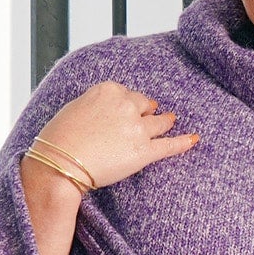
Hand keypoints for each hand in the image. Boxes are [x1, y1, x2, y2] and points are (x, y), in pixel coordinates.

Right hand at [34, 80, 198, 189]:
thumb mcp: (75, 108)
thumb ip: (95, 105)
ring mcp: (137, 128)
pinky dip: (183, 142)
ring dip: (166, 121)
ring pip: (159, 122)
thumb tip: (104, 112)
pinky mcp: (143, 152)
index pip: (127, 93)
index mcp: (108, 90)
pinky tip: (194, 139)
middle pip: (145, 105)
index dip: (129, 103)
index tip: (129, 109)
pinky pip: (169, 145)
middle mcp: (126, 105)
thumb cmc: (59, 139)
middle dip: (147, 111)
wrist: (60, 164)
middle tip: (152, 115)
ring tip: (172, 120)